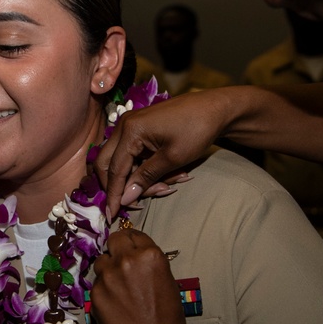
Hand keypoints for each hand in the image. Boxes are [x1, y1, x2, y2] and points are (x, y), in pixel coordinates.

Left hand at [91, 228, 186, 323]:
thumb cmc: (168, 318)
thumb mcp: (167, 282)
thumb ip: (149, 265)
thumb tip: (137, 258)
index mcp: (150, 256)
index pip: (134, 235)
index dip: (132, 240)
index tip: (131, 246)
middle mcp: (126, 260)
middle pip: (114, 240)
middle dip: (117, 247)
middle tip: (120, 258)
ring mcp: (107, 276)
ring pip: (102, 262)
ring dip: (108, 269)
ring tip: (118, 286)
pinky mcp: (95, 293)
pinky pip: (97, 284)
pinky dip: (104, 290)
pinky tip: (114, 303)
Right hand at [95, 91, 224, 217]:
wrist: (216, 108)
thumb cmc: (197, 130)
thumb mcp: (173, 158)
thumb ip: (145, 178)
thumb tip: (125, 198)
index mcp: (130, 131)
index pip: (114, 169)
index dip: (112, 194)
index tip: (111, 215)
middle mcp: (124, 126)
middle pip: (106, 163)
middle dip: (119, 186)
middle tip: (136, 202)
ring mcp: (130, 126)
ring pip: (121, 161)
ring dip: (138, 178)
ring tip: (168, 186)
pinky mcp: (139, 129)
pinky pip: (133, 154)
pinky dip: (145, 168)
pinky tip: (169, 175)